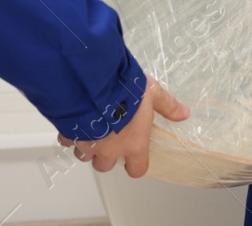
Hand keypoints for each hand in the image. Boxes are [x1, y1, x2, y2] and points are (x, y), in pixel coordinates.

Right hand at [56, 79, 190, 177]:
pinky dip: (69, 133)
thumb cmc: (124, 90)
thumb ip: (167, 105)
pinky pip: (67, 140)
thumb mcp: (152, 93)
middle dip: (105, 154)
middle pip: (105, 166)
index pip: (137, 170)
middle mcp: (109, 150)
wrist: (93, 83)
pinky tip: (74, 119)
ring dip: (87, 146)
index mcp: (133, 144)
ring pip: (84, 156)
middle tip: (109, 136)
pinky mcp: (69, 134)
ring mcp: (88, 144)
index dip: (135, 164)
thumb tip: (184, 113)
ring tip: (90, 128)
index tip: (133, 157)